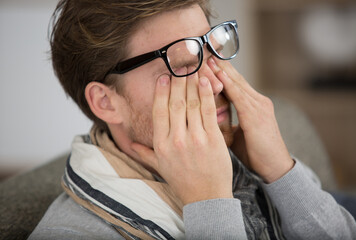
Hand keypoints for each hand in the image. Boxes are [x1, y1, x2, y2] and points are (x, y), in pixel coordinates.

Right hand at [131, 68, 232, 204]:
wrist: (206, 197)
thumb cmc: (183, 182)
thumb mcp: (160, 167)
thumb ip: (144, 153)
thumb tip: (129, 144)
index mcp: (161, 145)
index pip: (159, 111)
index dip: (161, 92)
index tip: (163, 77)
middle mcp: (176, 140)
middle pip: (175, 103)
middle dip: (177, 81)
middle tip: (180, 64)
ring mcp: (195, 139)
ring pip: (192, 104)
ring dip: (192, 83)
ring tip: (193, 67)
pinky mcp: (213, 139)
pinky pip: (208, 111)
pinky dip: (206, 94)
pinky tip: (206, 81)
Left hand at [208, 57, 293, 182]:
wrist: (275, 169)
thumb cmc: (255, 153)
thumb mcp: (236, 134)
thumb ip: (224, 122)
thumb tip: (206, 117)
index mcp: (253, 105)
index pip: (233, 84)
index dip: (219, 72)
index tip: (204, 61)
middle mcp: (258, 101)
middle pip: (234, 79)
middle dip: (218, 65)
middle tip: (203, 51)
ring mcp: (259, 106)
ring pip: (235, 84)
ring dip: (220, 70)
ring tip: (206, 57)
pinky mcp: (257, 115)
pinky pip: (239, 96)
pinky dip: (227, 84)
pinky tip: (217, 75)